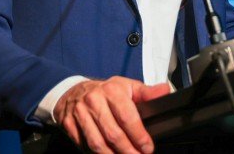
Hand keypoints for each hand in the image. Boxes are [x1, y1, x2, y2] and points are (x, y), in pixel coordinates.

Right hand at [54, 76, 169, 152]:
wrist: (73, 90)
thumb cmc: (105, 91)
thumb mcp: (127, 87)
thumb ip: (147, 92)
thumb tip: (165, 90)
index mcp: (111, 90)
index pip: (127, 117)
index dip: (139, 136)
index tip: (147, 148)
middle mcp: (94, 101)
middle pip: (113, 134)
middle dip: (128, 151)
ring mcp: (79, 113)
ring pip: (97, 143)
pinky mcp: (69, 124)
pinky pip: (83, 145)